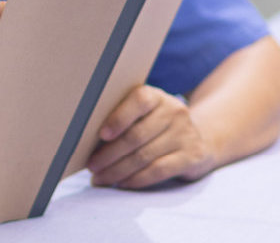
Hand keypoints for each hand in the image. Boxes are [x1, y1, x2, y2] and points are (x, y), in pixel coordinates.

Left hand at [84, 85, 217, 188]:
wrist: (197, 139)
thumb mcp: (142, 115)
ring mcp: (185, 134)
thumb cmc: (154, 126)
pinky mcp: (191, 156)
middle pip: (136, 135)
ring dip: (117, 170)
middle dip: (109, 154)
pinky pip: (159, 170)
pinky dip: (136, 179)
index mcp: (156, 96)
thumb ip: (121, 119)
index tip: (101, 135)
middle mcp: (174, 111)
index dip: (119, 118)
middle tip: (91, 166)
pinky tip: (122, 183)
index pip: (139, 100)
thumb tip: (83, 138)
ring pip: (144, 156)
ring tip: (99, 178)